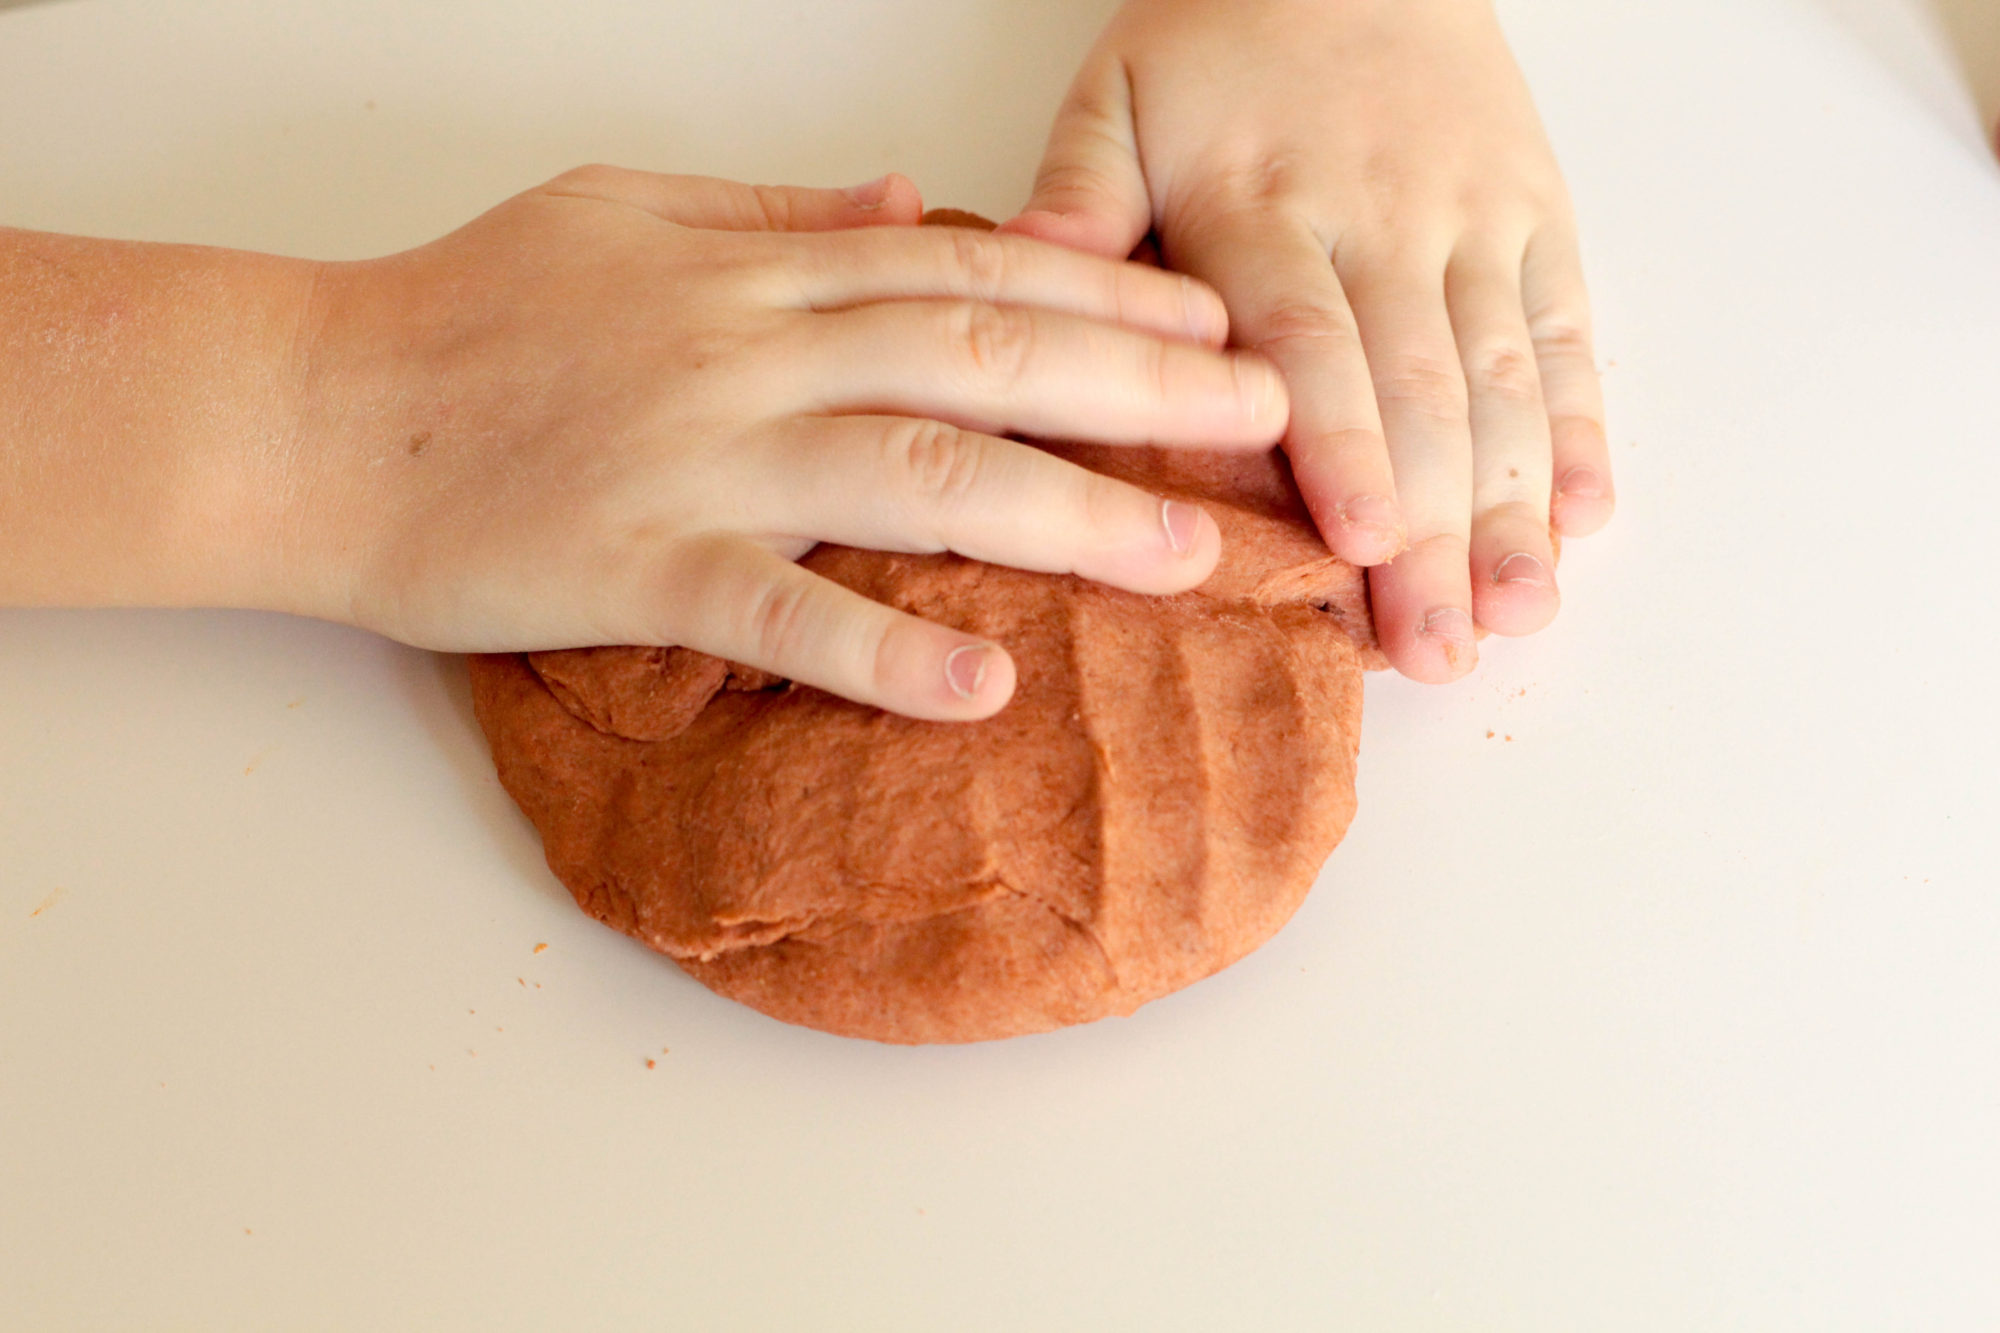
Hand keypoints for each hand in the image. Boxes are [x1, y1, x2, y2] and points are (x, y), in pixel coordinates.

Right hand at [284, 168, 1286, 717]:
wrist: (312, 409)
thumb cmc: (464, 313)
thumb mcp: (623, 213)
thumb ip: (773, 212)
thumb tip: (904, 195)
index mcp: (753, 272)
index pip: (968, 268)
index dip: (1104, 291)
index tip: (1212, 317)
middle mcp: (749, 353)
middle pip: (980, 356)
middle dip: (1140, 385)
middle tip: (1267, 418)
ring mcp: (700, 460)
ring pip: (916, 475)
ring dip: (1062, 513)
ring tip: (1184, 554)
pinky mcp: (638, 566)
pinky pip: (781, 613)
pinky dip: (885, 649)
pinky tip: (985, 685)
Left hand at [1001, 0, 1613, 680]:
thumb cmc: (1223, 39)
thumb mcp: (1118, 96)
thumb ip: (1079, 194)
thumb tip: (1034, 274)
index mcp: (1265, 208)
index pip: (1311, 343)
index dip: (1342, 448)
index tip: (1356, 548)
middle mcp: (1384, 226)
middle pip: (1418, 393)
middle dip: (1433, 531)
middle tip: (1438, 649)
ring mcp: (1472, 227)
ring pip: (1504, 379)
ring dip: (1513, 505)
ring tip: (1519, 611)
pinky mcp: (1536, 223)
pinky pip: (1566, 332)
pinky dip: (1580, 426)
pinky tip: (1584, 516)